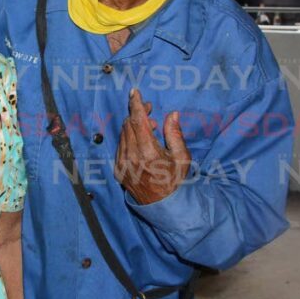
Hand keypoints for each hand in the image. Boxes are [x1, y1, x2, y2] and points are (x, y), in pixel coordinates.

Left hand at [114, 89, 190, 204]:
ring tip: (150, 128)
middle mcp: (132, 157)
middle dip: (137, 113)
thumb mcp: (182, 157)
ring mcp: (123, 164)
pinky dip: (128, 139)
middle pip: (128, 125)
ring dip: (134, 126)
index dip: (136, 104)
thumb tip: (172, 114)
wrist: (164, 206)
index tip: (134, 92)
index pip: (138, 121)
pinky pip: (120, 147)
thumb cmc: (176, 180)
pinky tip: (140, 142)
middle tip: (150, 110)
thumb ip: (175, 134)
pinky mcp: (118, 170)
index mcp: (149, 152)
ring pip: (123, 134)